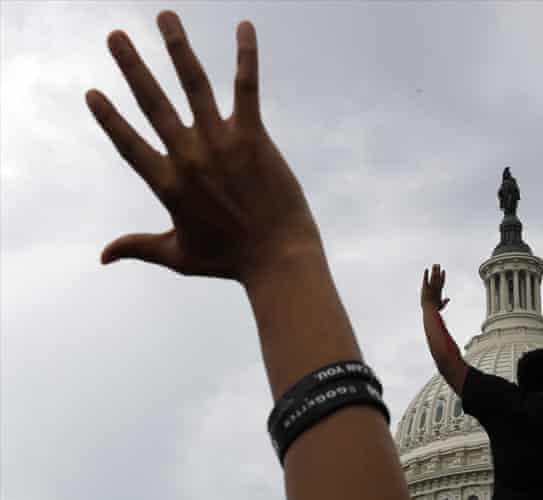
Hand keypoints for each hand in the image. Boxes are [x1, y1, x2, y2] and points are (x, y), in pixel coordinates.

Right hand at [88, 11, 319, 283]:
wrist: (278, 259)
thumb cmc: (231, 261)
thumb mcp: (179, 256)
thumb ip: (139, 247)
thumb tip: (103, 257)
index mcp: (168, 185)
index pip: (129, 144)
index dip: (110, 119)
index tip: (92, 93)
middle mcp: (188, 158)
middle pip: (153, 104)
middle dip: (132, 67)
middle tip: (115, 35)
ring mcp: (220, 145)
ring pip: (193, 86)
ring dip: (177, 48)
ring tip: (166, 17)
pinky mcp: (253, 138)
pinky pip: (246, 88)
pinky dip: (247, 56)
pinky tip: (245, 26)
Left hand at [421, 264, 449, 310]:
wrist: (430, 309)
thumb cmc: (435, 309)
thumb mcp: (441, 306)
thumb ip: (445, 302)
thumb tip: (449, 298)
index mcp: (439, 291)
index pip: (442, 281)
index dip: (443, 275)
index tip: (443, 270)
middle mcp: (436, 287)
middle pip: (437, 277)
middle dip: (438, 270)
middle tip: (438, 264)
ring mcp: (431, 287)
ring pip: (433, 277)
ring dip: (434, 270)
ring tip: (434, 264)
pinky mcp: (425, 287)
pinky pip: (426, 279)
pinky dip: (426, 274)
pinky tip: (426, 269)